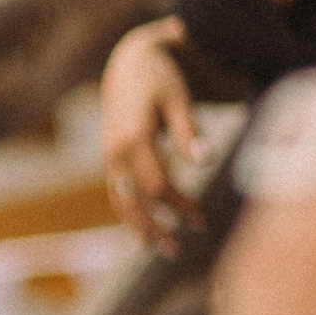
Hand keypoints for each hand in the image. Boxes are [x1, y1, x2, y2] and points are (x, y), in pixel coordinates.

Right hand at [100, 17, 205, 252]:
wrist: (130, 63)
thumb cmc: (161, 79)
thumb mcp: (178, 99)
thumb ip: (189, 130)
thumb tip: (205, 161)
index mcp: (134, 138)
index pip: (157, 186)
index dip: (180, 206)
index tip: (202, 220)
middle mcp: (116, 151)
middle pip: (134, 201)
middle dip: (155, 227)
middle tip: (178, 251)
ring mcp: (110, 155)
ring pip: (120, 201)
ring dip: (139, 226)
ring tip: (162, 248)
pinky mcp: (111, 158)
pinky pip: (117, 193)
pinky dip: (130, 213)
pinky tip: (145, 230)